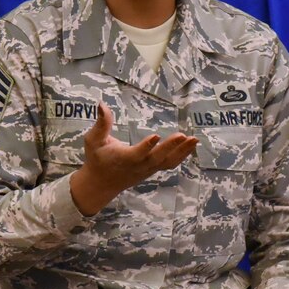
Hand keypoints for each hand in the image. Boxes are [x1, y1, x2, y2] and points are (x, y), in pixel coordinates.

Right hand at [69, 102, 197, 215]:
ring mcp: (148, 169)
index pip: (137, 153)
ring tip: (194, 139)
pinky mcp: (153, 170)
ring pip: (167, 162)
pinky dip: (182, 155)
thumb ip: (101, 124)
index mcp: (124, 158)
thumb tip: (101, 104)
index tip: (156, 136)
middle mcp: (138, 165)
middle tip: (183, 135)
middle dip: (170, 147)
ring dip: (182, 151)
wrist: (101, 184)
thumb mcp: (93, 140)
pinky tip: (191, 145)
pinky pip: (170, 164)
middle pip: (157, 158)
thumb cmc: (97, 159)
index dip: (146, 146)